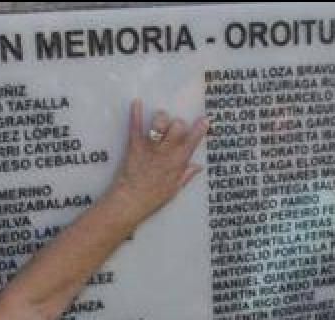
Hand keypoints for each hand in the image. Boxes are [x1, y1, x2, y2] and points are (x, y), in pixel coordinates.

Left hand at [105, 99, 207, 221]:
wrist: (129, 202)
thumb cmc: (152, 199)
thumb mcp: (174, 190)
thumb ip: (186, 174)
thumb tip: (199, 166)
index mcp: (177, 163)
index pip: (193, 142)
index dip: (200, 129)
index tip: (204, 120)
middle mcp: (165, 152)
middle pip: (178, 126)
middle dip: (179, 124)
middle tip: (175, 128)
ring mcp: (150, 148)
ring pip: (159, 122)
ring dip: (161, 119)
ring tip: (160, 122)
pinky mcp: (134, 146)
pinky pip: (135, 126)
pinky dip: (135, 113)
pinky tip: (136, 101)